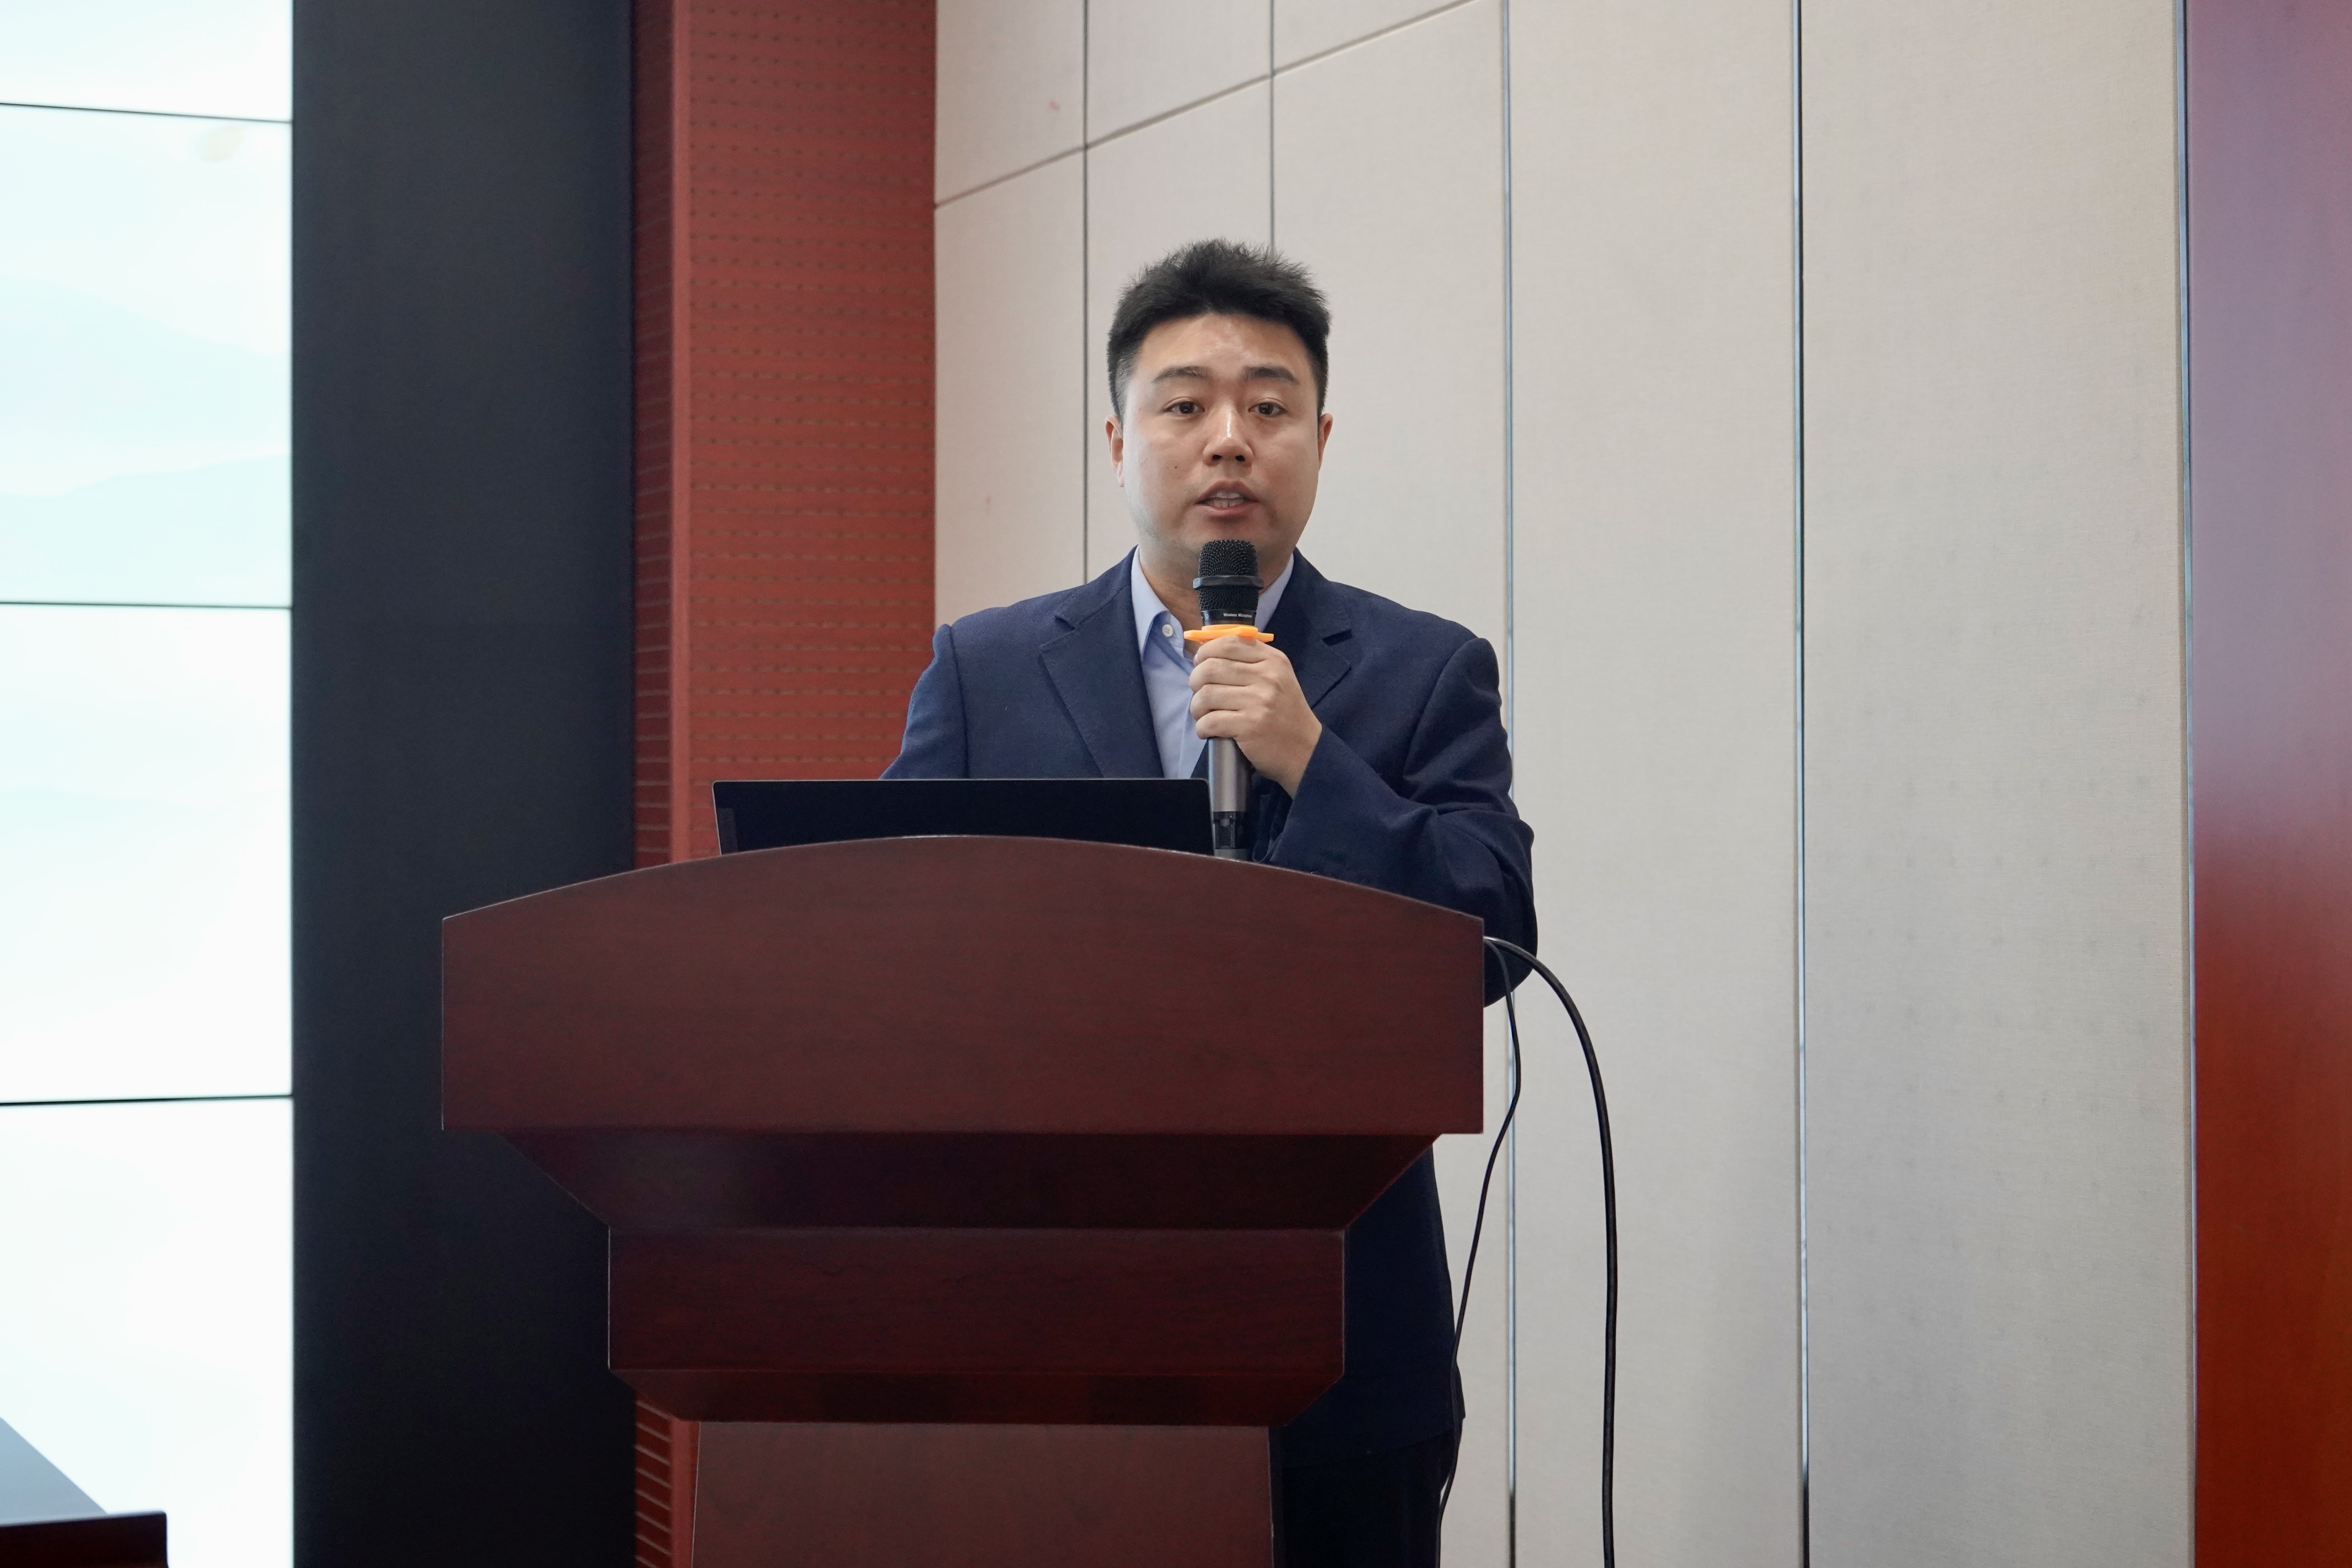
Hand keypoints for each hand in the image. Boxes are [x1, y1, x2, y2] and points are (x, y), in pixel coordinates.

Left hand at [1189, 635, 1322, 794]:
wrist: (1306, 750)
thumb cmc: (1285, 713)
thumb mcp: (1277, 677)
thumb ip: (1249, 661)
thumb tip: (1205, 653)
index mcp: (1273, 660)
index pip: (1228, 643)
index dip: (1206, 652)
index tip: (1201, 664)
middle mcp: (1267, 677)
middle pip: (1210, 668)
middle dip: (1195, 681)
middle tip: (1200, 694)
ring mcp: (1258, 701)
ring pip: (1205, 695)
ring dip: (1197, 707)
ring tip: (1203, 715)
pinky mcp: (1249, 726)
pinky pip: (1209, 721)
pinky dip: (1202, 728)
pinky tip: (1208, 731)